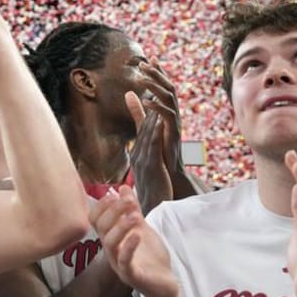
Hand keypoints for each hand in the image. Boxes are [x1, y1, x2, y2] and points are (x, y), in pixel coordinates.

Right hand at [90, 186, 178, 296]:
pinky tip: (138, 235)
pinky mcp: (132, 276)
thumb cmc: (151, 258)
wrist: (165, 284)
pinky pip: (124, 261)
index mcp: (111, 238)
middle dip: (114, 211)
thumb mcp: (142, 228)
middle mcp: (111, 251)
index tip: (114, 194)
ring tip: (135, 216)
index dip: (101, 206)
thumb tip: (122, 188)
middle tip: (129, 201)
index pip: (95, 220)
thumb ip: (132, 210)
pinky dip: (129, 246)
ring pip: (110, 243)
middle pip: (101, 228)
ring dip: (121, 226)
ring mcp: (119, 264)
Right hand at [126, 91, 171, 212]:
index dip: (146, 110)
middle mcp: (137, 155)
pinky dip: (154, 131)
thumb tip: (147, 148)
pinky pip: (151, 146)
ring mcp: (142, 160)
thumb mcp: (150, 172)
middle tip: (151, 87)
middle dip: (147, 106)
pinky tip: (159, 120)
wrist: (154, 209)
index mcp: (138, 155)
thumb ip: (148, 161)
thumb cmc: (155, 192)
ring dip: (150, 114)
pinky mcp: (149, 167)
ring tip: (155, 98)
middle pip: (142, 126)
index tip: (152, 93)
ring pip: (146, 134)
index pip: (142, 128)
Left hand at [134, 61, 183, 174]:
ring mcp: (175, 121)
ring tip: (143, 77)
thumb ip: (137, 110)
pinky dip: (157, 106)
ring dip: (156, 86)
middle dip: (157, 74)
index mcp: (167, 110)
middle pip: (169, 87)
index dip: (158, 73)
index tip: (148, 59)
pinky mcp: (174, 131)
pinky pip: (167, 115)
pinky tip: (146, 100)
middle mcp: (174, 113)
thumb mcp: (145, 124)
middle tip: (144, 63)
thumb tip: (128, 93)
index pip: (164, 87)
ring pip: (169, 98)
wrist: (168, 169)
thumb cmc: (158, 147)